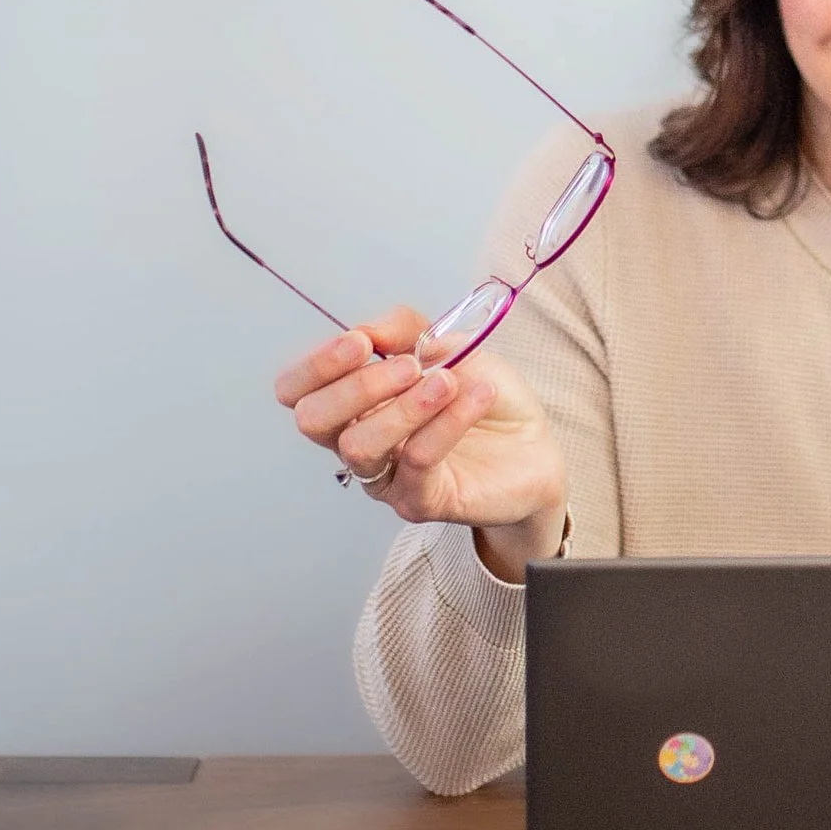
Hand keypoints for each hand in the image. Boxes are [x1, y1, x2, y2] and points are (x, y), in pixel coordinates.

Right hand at [274, 307, 567, 579]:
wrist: (535, 444)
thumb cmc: (482, 393)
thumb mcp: (448, 345)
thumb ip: (404, 331)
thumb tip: (368, 329)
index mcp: (354, 400)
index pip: (296, 389)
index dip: (317, 364)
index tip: (362, 342)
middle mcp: (357, 440)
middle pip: (312, 420)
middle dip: (356, 385)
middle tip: (408, 366)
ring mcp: (385, 477)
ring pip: (359, 446)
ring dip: (404, 406)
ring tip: (448, 381)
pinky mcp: (420, 501)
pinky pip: (417, 461)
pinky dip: (447, 422)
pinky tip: (478, 396)